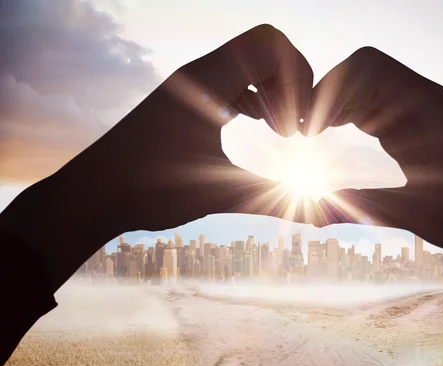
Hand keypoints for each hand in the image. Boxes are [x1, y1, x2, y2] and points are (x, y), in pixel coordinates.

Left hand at [0, 25, 317, 287]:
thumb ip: (277, 199)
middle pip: (266, 47)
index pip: (270, 45)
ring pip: (250, 62)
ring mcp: (192, 83)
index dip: (298, 80)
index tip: (297, 129)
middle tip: (293, 131)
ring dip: (274, 90)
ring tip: (283, 132)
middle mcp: (199, 73)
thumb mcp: (219, 194)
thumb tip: (327, 221)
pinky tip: (262, 125)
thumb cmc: (148, 191)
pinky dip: (256, 95)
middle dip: (292, 84)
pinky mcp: (188, 97)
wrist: (93, 193)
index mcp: (207, 82)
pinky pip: (234, 78)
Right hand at [308, 47, 442, 258]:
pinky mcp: (417, 121)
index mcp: (428, 108)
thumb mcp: (404, 212)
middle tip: (307, 129)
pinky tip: (335, 132)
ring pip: (368, 84)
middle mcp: (426, 98)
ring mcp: (422, 108)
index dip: (331, 90)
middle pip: (364, 70)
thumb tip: (308, 210)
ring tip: (315, 132)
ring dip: (339, 103)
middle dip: (330, 94)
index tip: (311, 127)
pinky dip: (352, 113)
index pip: (368, 69)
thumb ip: (354, 206)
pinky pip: (378, 102)